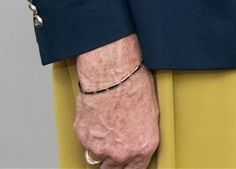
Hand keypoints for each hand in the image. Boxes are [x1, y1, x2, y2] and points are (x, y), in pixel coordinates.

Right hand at [74, 35, 157, 168]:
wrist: (112, 75)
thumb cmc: (134, 86)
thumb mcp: (152, 113)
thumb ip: (142, 134)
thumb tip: (138, 138)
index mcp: (143, 146)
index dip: (130, 167)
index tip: (127, 165)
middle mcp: (121, 152)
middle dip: (113, 162)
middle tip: (114, 148)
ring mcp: (100, 147)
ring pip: (98, 157)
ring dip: (101, 148)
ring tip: (106, 127)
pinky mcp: (83, 138)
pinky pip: (86, 144)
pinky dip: (90, 135)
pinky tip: (97, 119)